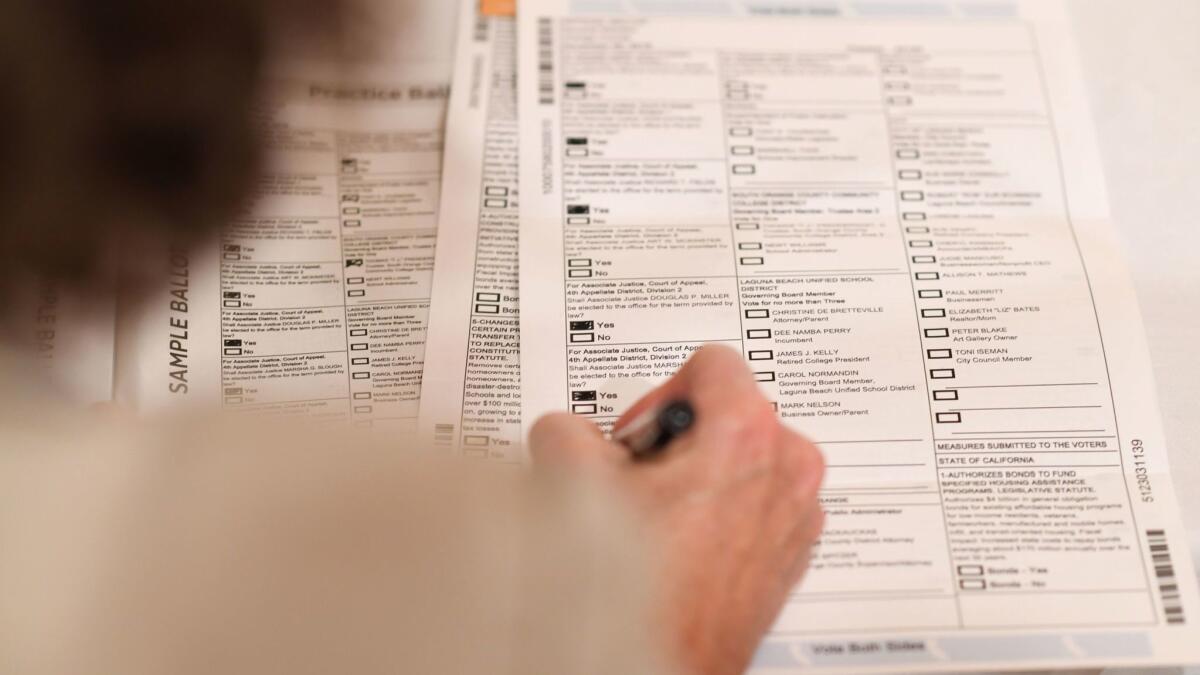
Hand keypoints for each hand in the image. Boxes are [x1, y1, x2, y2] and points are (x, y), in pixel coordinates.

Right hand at [530, 345, 825, 674]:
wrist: (660, 663)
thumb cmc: (639, 590)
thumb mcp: (574, 482)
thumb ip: (565, 428)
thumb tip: (567, 431)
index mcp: (749, 434)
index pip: (712, 363)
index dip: (661, 395)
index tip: (640, 439)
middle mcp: (789, 469)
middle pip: (730, 412)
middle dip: (682, 441)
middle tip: (644, 484)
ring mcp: (798, 514)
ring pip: (744, 460)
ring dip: (702, 477)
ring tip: (663, 520)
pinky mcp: (793, 550)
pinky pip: (758, 503)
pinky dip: (724, 512)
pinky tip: (684, 546)